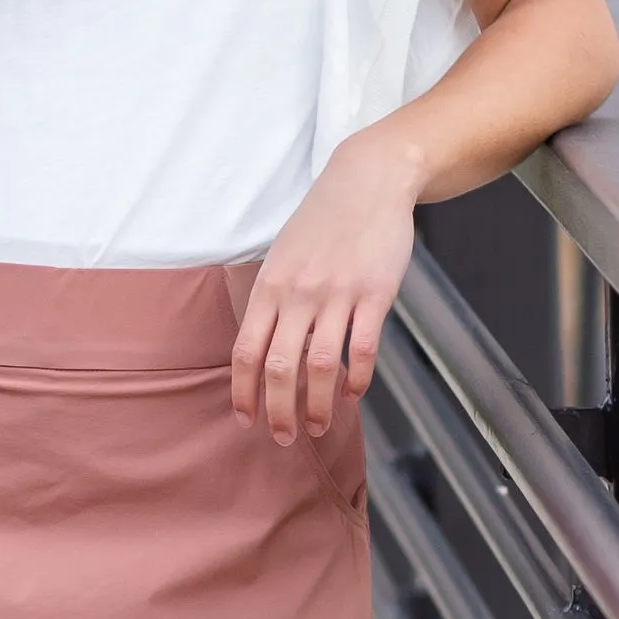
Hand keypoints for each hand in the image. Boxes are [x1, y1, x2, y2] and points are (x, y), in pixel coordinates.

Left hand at [230, 131, 421, 442]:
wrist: (368, 180)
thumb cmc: (322, 221)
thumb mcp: (282, 255)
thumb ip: (271, 299)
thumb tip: (261, 349)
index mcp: (270, 287)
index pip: (246, 351)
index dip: (243, 392)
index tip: (245, 420)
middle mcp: (298, 294)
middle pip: (279, 368)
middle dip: (278, 411)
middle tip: (283, 438)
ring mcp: (338, 295)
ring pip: (321, 366)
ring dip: (318, 405)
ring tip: (318, 427)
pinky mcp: (375, 294)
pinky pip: (363, 348)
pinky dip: (357, 378)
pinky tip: (352, 394)